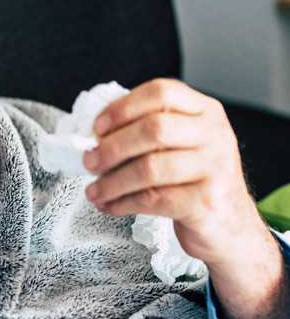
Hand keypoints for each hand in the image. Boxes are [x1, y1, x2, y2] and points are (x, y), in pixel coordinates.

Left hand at [81, 78, 265, 262]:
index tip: (97, 127)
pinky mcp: (207, 202)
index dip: (122, 108)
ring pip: (150, 168)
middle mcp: (215, 134)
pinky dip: (122, 203)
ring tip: (94, 190)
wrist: (229, 226)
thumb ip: (146, 131)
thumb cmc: (194, 180)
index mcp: (204, 110)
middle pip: (154, 129)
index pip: (161, 92)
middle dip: (112, 146)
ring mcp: (215, 167)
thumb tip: (94, 136)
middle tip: (89, 160)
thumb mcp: (180, 145)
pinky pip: (153, 199)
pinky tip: (109, 205)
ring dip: (112, 181)